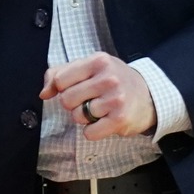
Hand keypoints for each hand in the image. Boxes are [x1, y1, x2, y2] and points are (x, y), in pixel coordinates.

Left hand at [40, 52, 156, 138]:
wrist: (149, 96)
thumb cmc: (113, 81)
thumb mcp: (90, 68)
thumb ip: (60, 74)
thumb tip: (44, 93)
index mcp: (98, 61)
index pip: (60, 79)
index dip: (63, 88)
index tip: (77, 87)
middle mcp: (108, 78)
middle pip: (67, 100)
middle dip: (73, 104)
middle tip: (88, 101)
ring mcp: (115, 98)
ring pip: (78, 117)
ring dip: (85, 118)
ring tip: (100, 110)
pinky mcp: (120, 119)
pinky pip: (90, 132)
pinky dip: (93, 131)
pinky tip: (104, 122)